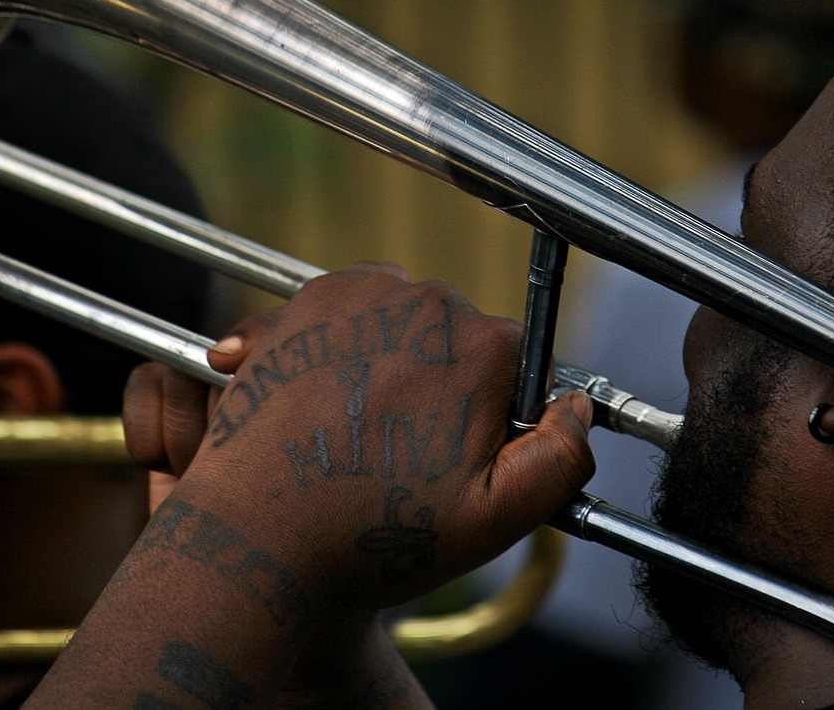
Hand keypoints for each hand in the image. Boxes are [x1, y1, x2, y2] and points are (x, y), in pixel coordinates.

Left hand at [123, 263, 594, 615]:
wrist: (257, 539)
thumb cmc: (374, 536)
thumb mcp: (494, 520)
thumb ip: (560, 458)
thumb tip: (576, 408)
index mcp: (482, 348)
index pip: (522, 363)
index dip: (501, 413)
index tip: (464, 453)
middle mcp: (425, 302)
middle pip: (462, 335)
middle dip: (447, 383)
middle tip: (408, 450)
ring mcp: (359, 296)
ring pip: (406, 318)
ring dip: (396, 358)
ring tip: (365, 429)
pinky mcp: (305, 304)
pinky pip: (348, 310)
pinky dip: (344, 344)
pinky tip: (329, 401)